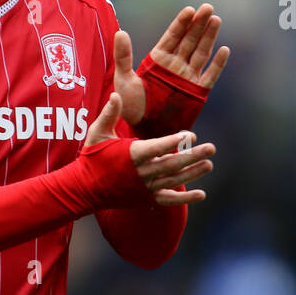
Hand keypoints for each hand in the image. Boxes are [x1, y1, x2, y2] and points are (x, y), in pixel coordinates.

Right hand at [86, 92, 215, 205]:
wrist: (83, 188)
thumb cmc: (92, 156)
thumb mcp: (97, 133)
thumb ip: (109, 114)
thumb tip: (116, 94)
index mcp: (129, 155)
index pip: (155, 148)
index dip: (172, 142)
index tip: (189, 135)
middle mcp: (140, 172)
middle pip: (170, 164)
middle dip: (192, 156)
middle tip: (211, 147)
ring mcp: (144, 187)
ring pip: (173, 180)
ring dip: (193, 173)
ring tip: (209, 163)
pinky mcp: (145, 197)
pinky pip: (168, 200)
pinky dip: (184, 199)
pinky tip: (201, 194)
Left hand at [112, 4, 230, 123]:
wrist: (142, 128)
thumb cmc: (130, 106)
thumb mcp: (124, 79)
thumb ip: (123, 56)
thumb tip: (120, 32)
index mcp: (158, 59)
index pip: (172, 37)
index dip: (181, 23)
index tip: (189, 10)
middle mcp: (175, 65)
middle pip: (190, 40)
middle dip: (198, 24)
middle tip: (208, 7)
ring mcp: (187, 77)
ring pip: (201, 53)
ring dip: (209, 37)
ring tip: (216, 19)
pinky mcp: (196, 91)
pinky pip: (210, 75)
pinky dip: (217, 64)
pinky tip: (224, 50)